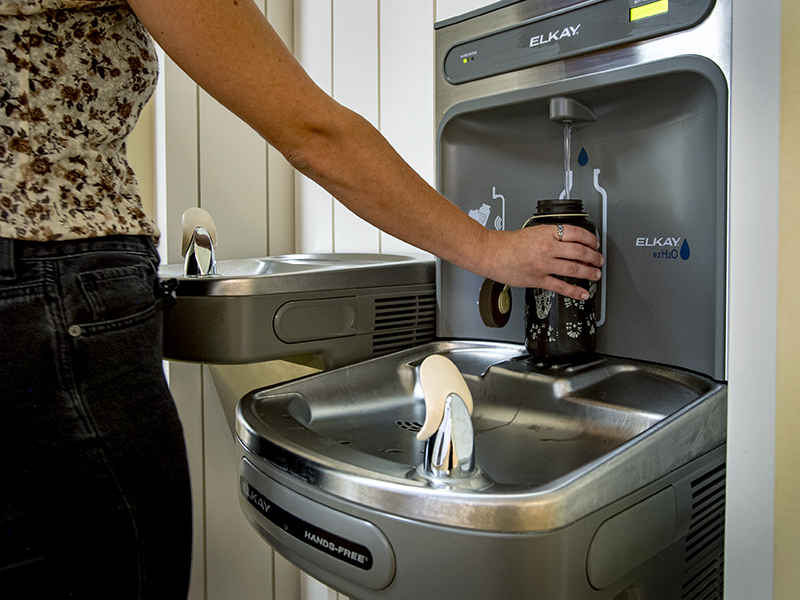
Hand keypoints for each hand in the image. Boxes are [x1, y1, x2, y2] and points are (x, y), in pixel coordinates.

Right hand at [481, 224, 602, 299]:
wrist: (490, 253)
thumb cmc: (506, 243)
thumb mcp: (532, 231)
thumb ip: (549, 237)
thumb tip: (567, 244)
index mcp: (546, 233)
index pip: (576, 233)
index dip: (590, 239)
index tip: (594, 243)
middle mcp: (547, 248)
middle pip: (579, 251)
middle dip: (593, 256)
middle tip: (598, 259)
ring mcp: (543, 265)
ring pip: (574, 268)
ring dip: (588, 272)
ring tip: (595, 274)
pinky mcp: (538, 279)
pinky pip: (561, 286)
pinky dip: (574, 291)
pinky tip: (582, 293)